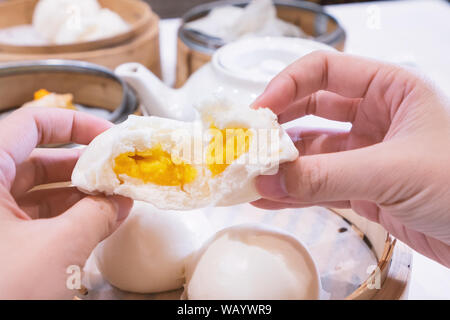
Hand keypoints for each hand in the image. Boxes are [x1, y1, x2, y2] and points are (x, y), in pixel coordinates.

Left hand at [0, 107, 132, 298]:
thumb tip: (121, 201)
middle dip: (83, 166)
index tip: (109, 137)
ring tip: (113, 201)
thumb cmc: (1, 293)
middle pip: (36, 159)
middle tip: (117, 173)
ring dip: (78, 195)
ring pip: (35, 192)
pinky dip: (65, 218)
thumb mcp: (58, 249)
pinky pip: (31, 219)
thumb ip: (97, 215)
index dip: (75, 124)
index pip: (31, 124)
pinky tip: (94, 222)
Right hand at [252, 51, 449, 266]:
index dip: (286, 85)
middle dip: (277, 126)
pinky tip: (269, 196)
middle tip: (246, 142)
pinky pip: (319, 184)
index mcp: (389, 90)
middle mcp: (375, 117)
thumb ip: (325, 175)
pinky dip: (294, 191)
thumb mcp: (391, 171)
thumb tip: (268, 178)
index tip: (258, 110)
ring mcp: (367, 153)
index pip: (325, 71)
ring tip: (249, 174)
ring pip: (312, 152)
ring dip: (281, 163)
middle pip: (311, 110)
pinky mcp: (363, 187)